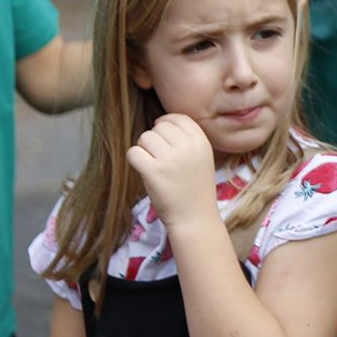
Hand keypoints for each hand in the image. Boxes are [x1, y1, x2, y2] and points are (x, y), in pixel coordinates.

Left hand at [125, 113, 217, 229]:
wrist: (194, 218)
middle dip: (155, 139)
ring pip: (145, 138)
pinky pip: (133, 153)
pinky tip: (143, 169)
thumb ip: (187, 140)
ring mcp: (170, 159)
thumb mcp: (202, 158)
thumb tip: (160, 122)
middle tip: (158, 156)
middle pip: (159, 127)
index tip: (161, 132)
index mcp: (201, 142)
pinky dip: (134, 159)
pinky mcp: (153, 172)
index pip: (179, 118)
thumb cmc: (195, 189)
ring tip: (153, 164)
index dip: (166, 122)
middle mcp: (187, 148)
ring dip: (144, 149)